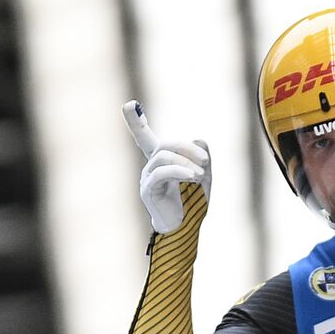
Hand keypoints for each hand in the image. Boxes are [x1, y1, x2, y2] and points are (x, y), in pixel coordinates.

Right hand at [122, 99, 210, 233]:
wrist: (184, 229)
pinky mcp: (148, 191)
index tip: (129, 104)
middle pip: (164, 145)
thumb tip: (199, 139)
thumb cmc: (192, 202)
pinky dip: (179, 171)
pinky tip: (193, 177)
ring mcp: (147, 178)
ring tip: (201, 174)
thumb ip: (202, 157)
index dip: (135, 121)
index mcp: (160, 160)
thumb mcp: (203, 175)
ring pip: (163, 157)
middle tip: (206, 160)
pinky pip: (161, 173)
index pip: (144, 137)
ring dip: (185, 162)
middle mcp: (150, 167)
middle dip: (186, 148)